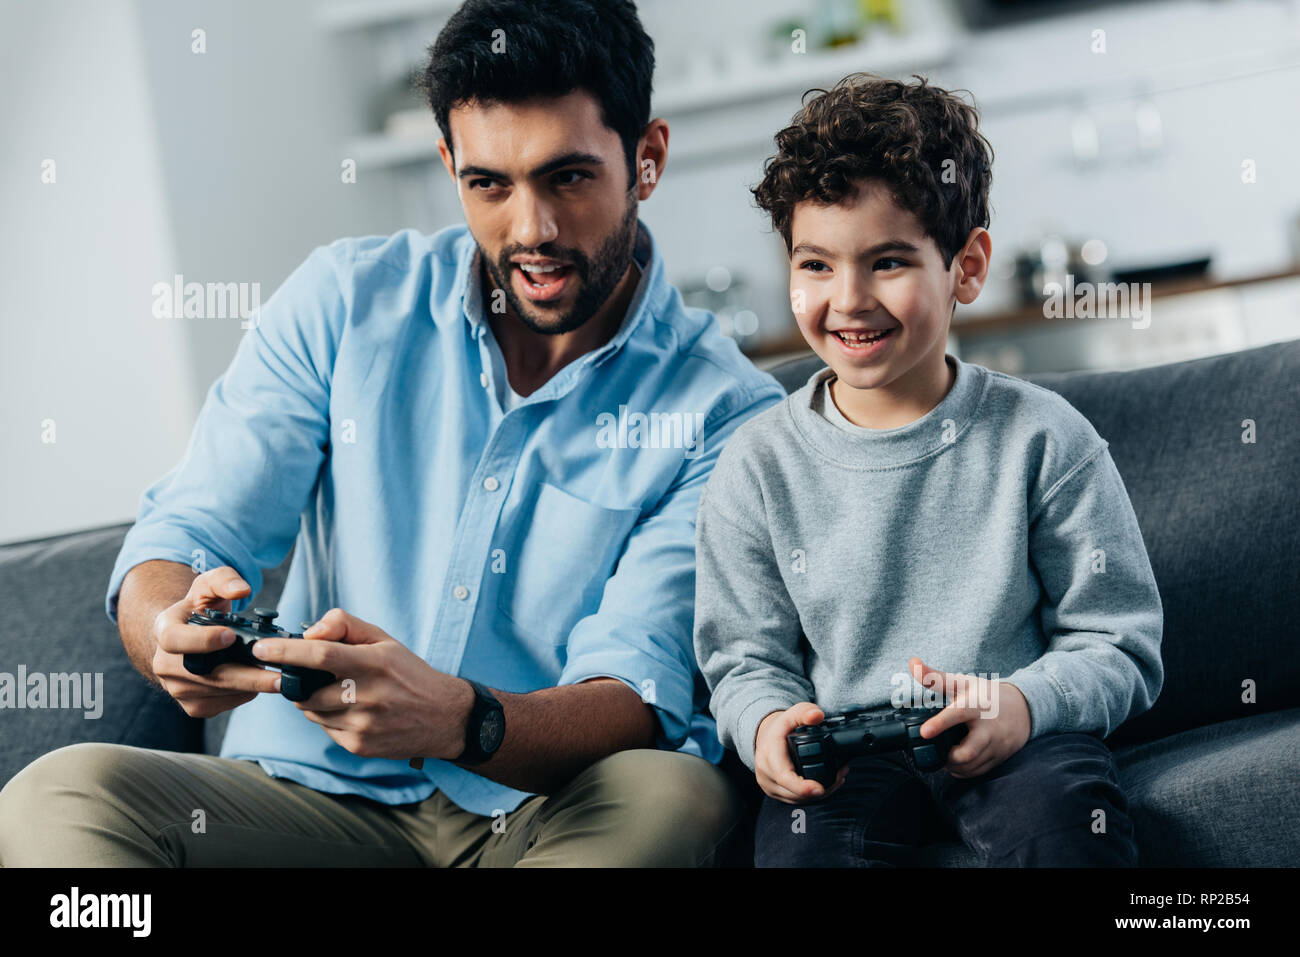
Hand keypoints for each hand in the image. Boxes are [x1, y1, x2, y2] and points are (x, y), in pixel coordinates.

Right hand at [151, 566, 282, 717]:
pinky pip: (222, 704)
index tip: (231, 636)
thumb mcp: (209, 585)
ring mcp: (176, 688)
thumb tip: (242, 590)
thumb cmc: (200, 609)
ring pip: (216, 693)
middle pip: (203, 676)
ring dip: (250, 688)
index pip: (175, 639)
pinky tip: (263, 684)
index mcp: (164, 630)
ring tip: (279, 679)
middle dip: (244, 676)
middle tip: (277, 675)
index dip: (202, 641)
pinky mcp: (192, 705)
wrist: (188, 637)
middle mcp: (164, 664)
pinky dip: (245, 695)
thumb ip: (224, 580)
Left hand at [250, 608, 474, 762]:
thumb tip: (309, 632)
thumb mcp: (384, 640)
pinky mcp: (359, 746)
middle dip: (297, 681)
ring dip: (313, 700)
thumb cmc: (409, 673)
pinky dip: (329, 718)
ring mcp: (362, 725)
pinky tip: (353, 711)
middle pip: (306, 689)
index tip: (261, 649)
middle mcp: (366, 696)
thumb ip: (345, 625)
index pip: (319, 656)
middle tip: (307, 674)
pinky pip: (325, 729)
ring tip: (339, 692)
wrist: (443, 717)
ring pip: (312, 711)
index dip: (285, 652)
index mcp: (373, 664)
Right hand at [754, 702, 849, 803]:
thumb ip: (806, 712)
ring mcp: (768, 783)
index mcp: (769, 752)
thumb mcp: (793, 713)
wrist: (765, 735)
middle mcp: (765, 770)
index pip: (784, 776)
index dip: (802, 786)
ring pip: (795, 799)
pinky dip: (810, 796)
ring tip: (836, 779)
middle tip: (840, 777)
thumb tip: (817, 715)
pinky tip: (824, 786)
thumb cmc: (781, 726)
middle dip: (819, 790)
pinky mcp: (774, 791)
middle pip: (793, 792)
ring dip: (817, 794)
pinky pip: (793, 800)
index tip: (820, 789)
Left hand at [909, 657, 1030, 778]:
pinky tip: (955, 763)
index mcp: (977, 705)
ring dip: (953, 765)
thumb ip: (935, 677)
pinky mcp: (999, 757)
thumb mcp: (963, 683)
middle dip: (948, 756)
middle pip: (968, 751)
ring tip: (942, 755)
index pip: (959, 714)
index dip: (940, 723)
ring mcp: (996, 745)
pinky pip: (979, 771)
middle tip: (936, 749)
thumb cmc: (987, 694)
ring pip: (972, 765)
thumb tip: (912, 663)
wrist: (1023, 708)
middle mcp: (989, 728)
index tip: (923, 732)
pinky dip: (964, 771)